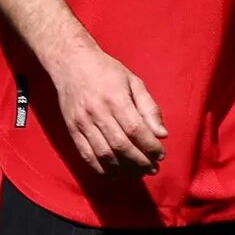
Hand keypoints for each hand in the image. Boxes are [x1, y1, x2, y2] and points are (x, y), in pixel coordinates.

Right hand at [46, 45, 165, 177]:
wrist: (71, 63)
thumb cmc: (107, 71)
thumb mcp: (134, 82)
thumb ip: (149, 108)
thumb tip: (162, 134)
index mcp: (115, 98)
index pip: (136, 130)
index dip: (150, 147)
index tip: (161, 155)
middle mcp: (97, 112)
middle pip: (121, 145)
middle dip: (140, 161)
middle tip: (153, 168)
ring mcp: (82, 122)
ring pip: (104, 154)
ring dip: (123, 168)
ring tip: (138, 172)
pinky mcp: (72, 129)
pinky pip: (86, 155)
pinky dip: (101, 167)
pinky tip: (115, 172)